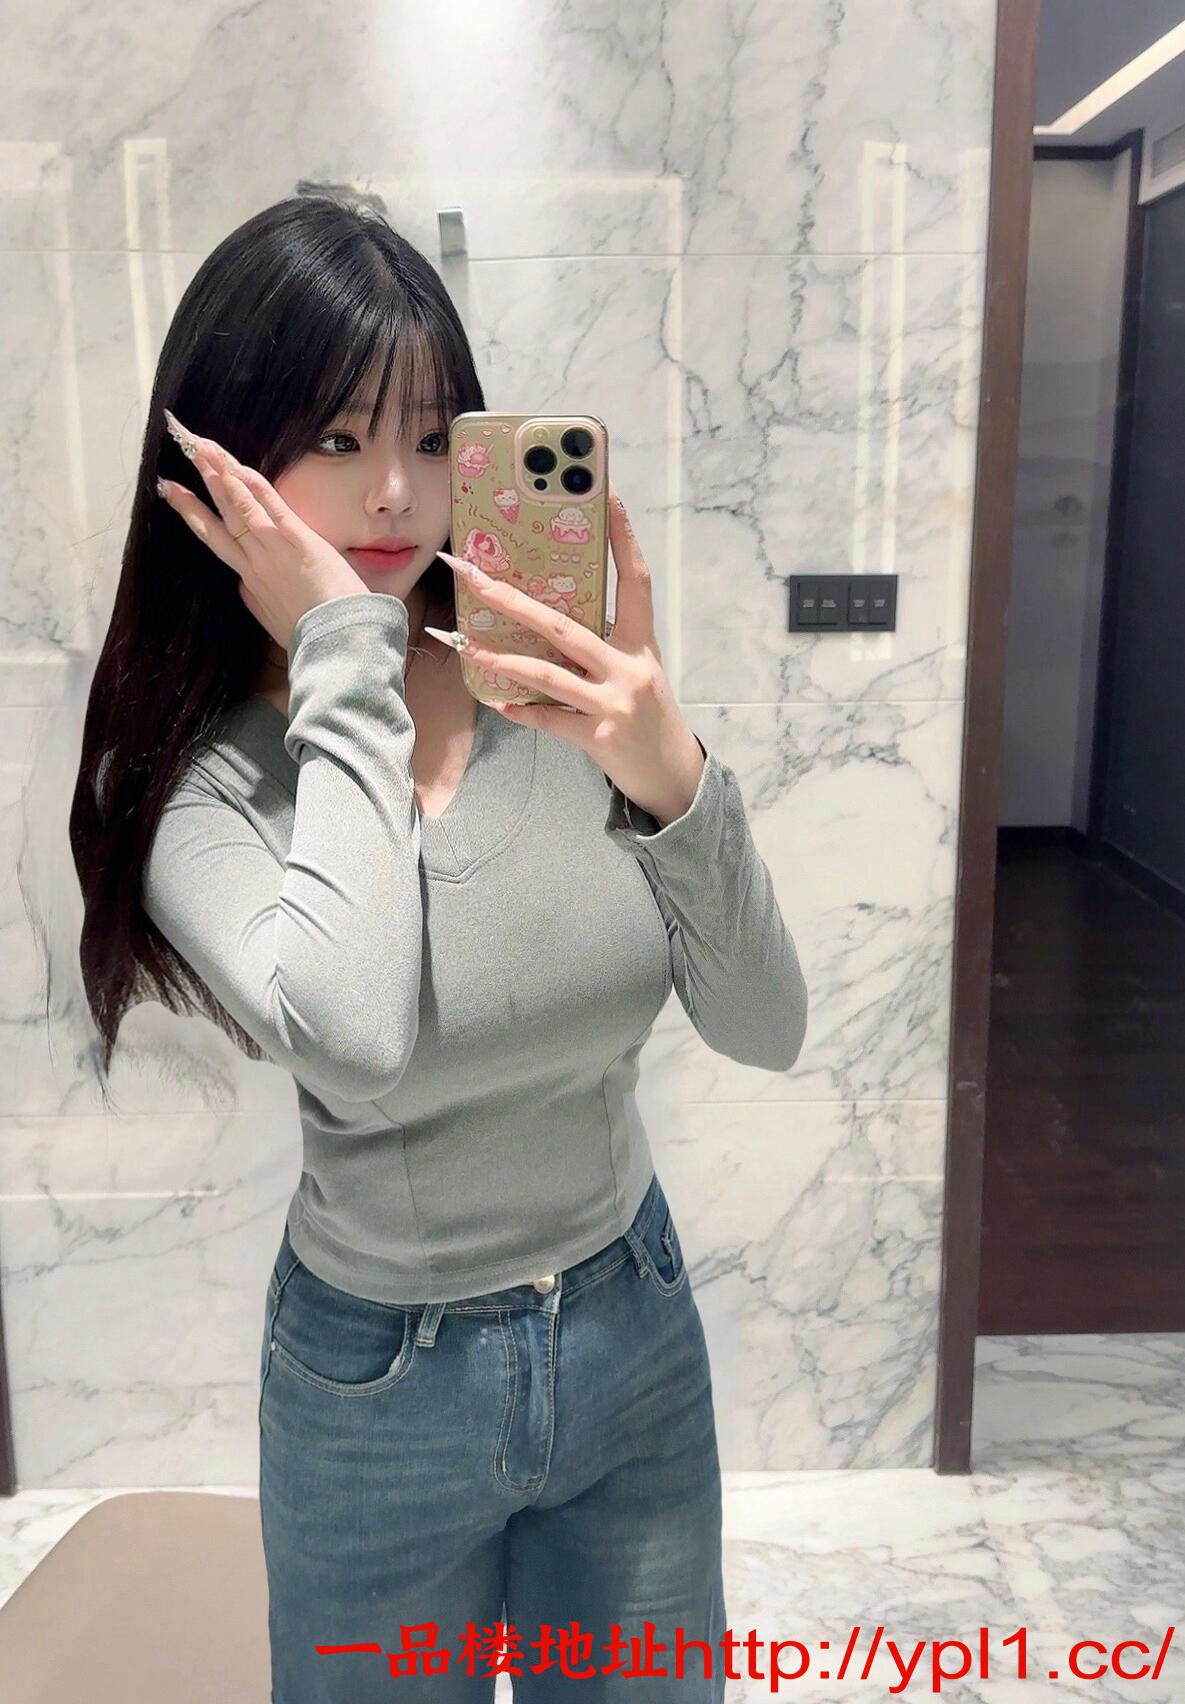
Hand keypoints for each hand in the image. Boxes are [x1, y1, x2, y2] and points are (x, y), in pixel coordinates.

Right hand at [155, 409, 371, 651]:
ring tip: (196, 445)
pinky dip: (248, 483)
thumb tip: (247, 589)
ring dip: (215, 472)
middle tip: (173, 462)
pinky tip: (232, 464)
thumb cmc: (313, 637)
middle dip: (193, 487)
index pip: (219, 541)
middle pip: (217, 518)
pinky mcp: (295, 539)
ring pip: (235, 505)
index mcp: (250, 582)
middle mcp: (253, 563)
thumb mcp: (275, 623)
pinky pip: (266, 504)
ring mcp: (271, 549)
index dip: (196, 516)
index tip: (176, 496)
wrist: (335, 642)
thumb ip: (258, 602)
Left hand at [439, 485, 704, 827]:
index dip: (623, 537)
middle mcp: (629, 668)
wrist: (672, 774)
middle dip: (514, 600)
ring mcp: (613, 703)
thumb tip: (549, 615)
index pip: (635, 580)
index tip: (607, 496)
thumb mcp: (638, 670)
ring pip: (548, 674)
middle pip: (565, 626)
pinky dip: (522, 710)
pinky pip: (549, 719)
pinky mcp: (599, 737)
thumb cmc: (648, 716)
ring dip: (501, 658)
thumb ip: (604, 644)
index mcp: (642, 643)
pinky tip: (497, 701)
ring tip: (466, 644)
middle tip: (476, 577)